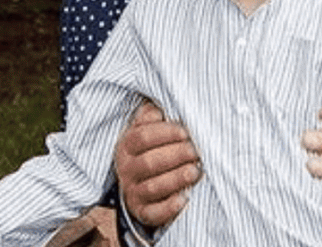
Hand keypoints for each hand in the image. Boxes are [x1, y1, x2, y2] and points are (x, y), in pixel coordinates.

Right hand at [116, 101, 200, 230]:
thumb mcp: (142, 131)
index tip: (185, 132)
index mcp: (126, 146)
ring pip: (152, 187)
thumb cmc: (147, 152)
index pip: (143, 137)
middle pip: (149, 162)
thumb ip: (149, 118)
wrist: (134, 186)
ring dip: (176, 179)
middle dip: (175, 155)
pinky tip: (184, 199)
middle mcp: (126, 169)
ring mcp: (132, 191)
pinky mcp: (141, 212)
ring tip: (195, 172)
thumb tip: (158, 110)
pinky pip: (154, 212)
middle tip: (195, 151)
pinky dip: (169, 207)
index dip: (165, 133)